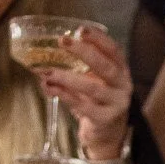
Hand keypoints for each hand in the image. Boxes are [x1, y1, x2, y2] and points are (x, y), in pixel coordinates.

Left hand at [40, 27, 132, 161]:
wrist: (108, 134)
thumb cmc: (97, 100)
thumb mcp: (92, 79)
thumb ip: (75, 67)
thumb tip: (42, 59)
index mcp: (121, 70)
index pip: (113, 50)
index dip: (98, 38)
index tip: (80, 29)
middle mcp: (122, 85)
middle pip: (105, 66)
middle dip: (84, 52)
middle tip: (63, 41)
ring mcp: (116, 103)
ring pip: (92, 88)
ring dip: (67, 78)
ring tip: (47, 72)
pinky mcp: (105, 119)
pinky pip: (83, 106)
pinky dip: (65, 96)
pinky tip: (51, 88)